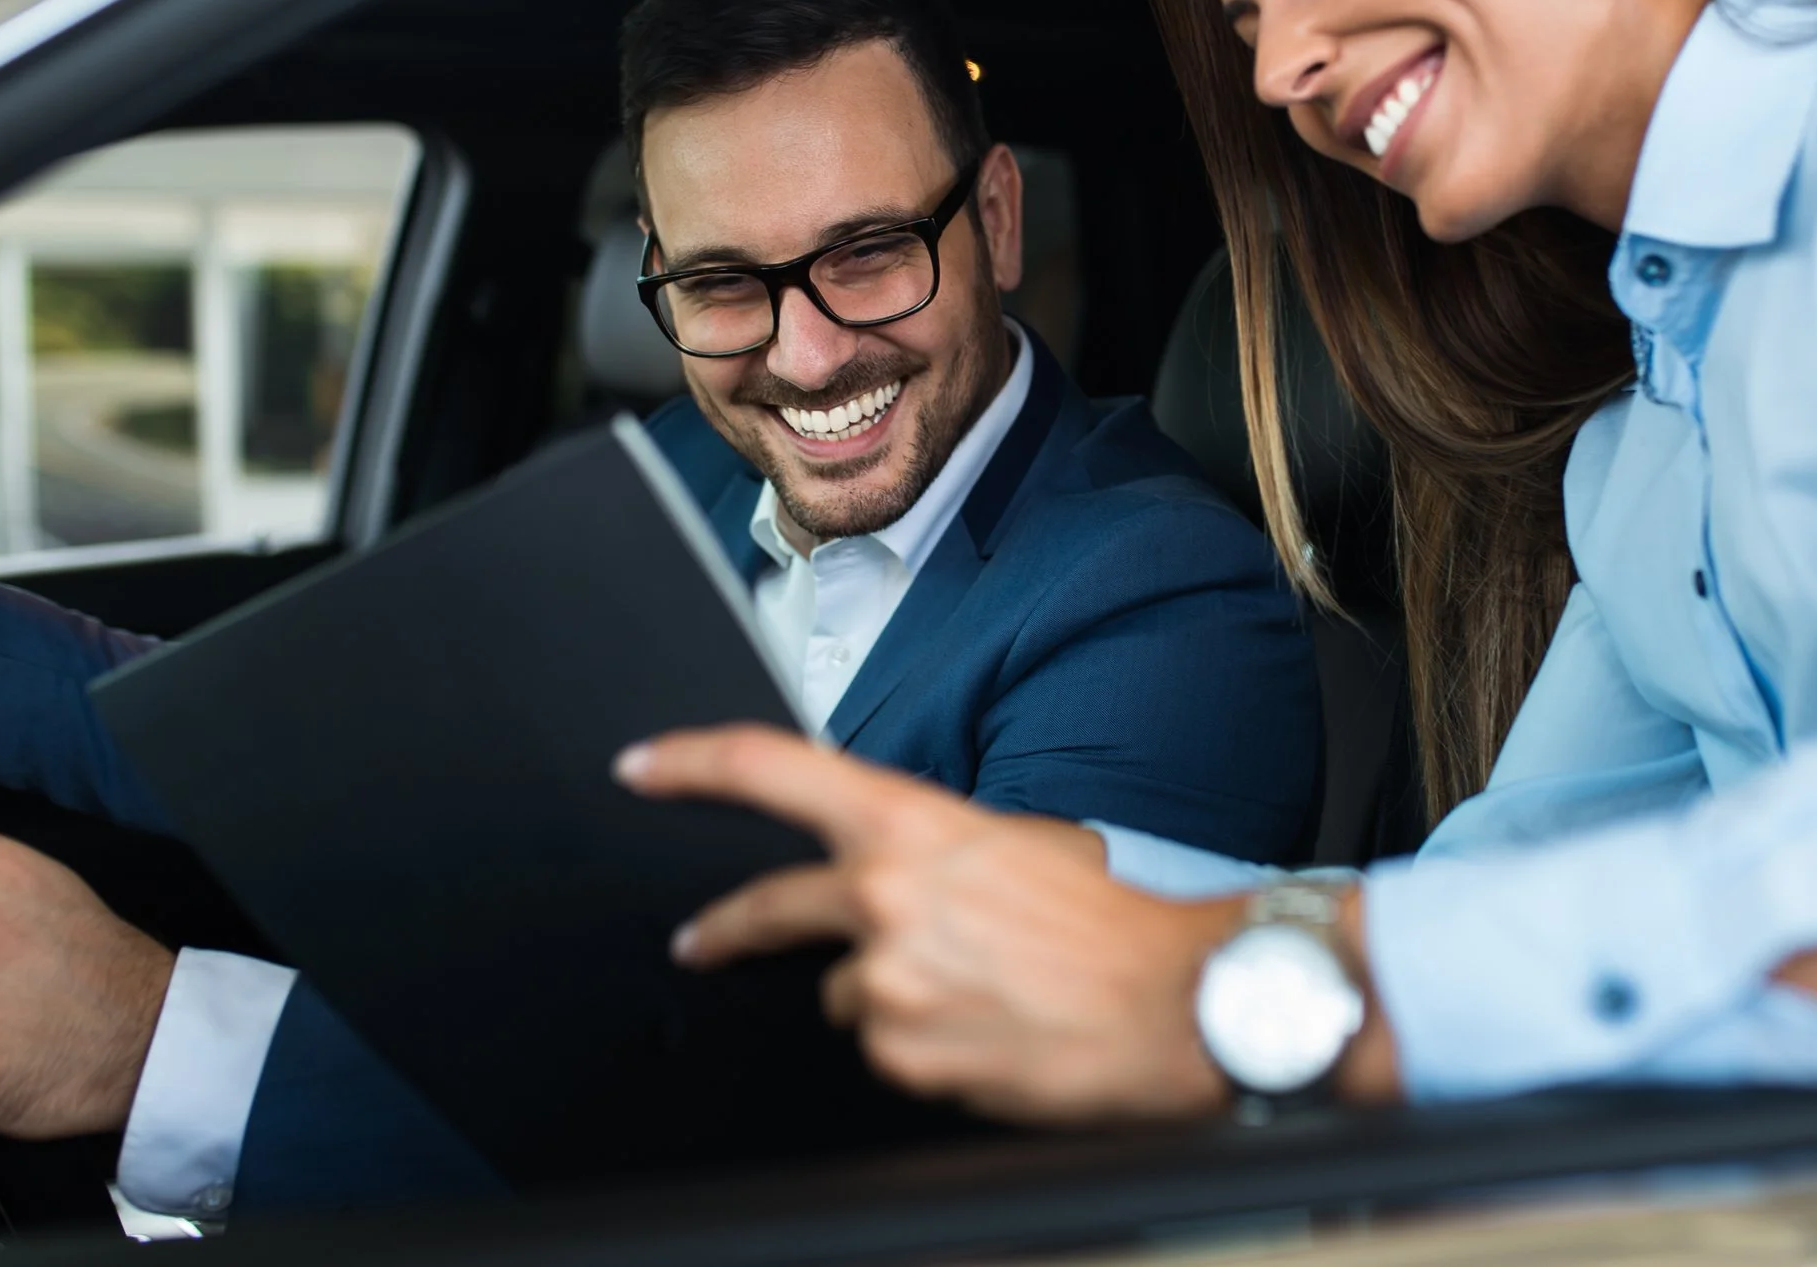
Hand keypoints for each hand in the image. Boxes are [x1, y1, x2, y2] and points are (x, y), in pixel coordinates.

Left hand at [618, 726, 1242, 1123]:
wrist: (1173, 1005)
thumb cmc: (1111, 926)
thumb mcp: (1020, 845)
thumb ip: (937, 852)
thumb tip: (902, 874)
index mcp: (910, 825)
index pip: (770, 769)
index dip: (691, 763)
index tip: (643, 765)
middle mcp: (882, 896)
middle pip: (766, 908)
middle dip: (724, 929)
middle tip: (702, 941)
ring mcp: (884, 981)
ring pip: (844, 991)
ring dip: (886, 992)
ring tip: (973, 991)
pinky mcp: (901, 1054)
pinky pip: (885, 1047)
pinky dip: (921, 1043)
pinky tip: (981, 1029)